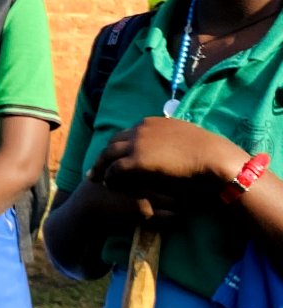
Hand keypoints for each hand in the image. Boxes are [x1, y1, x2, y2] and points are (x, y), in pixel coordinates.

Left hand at [91, 118, 246, 203]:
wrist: (211, 156)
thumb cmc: (205, 150)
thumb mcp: (184, 137)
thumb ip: (172, 139)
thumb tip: (174, 145)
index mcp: (151, 123)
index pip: (127, 133)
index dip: (119, 145)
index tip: (114, 155)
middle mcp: (140, 129)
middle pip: (113, 142)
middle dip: (104, 155)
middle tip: (96, 167)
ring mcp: (137, 143)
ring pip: (109, 154)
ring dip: (101, 167)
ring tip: (96, 178)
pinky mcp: (137, 160)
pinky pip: (115, 169)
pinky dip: (109, 177)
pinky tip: (109, 185)